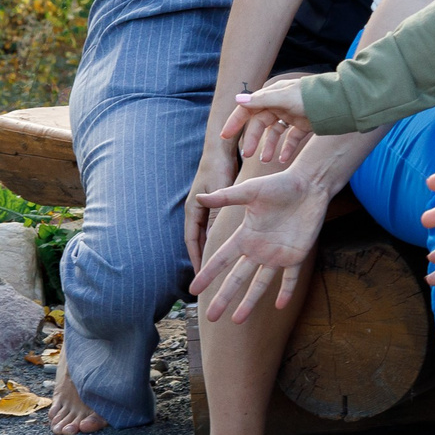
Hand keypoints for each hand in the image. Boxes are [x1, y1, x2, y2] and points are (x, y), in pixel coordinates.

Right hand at [185, 133, 240, 269]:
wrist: (225, 150)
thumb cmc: (219, 167)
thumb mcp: (218, 187)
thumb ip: (215, 205)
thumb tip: (208, 231)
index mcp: (195, 211)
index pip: (193, 240)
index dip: (196, 258)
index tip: (199, 277)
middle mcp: (203, 215)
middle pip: (202, 244)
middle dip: (205, 263)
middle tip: (210, 284)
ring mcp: (213, 213)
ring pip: (215, 240)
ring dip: (218, 255)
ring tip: (226, 276)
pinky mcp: (225, 211)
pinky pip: (226, 231)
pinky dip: (230, 244)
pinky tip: (241, 255)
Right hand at [187, 165, 328, 322]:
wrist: (309, 185)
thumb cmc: (280, 185)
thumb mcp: (251, 191)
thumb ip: (227, 198)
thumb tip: (200, 197)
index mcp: (245, 236)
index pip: (221, 259)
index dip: (208, 274)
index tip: (193, 290)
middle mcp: (258, 249)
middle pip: (237, 278)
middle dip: (224, 297)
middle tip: (210, 317)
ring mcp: (277, 254)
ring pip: (260, 284)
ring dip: (249, 302)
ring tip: (237, 321)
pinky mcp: (297, 255)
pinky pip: (291, 278)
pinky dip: (286, 291)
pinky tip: (280, 305)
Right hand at [227, 77, 313, 164]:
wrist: (339, 102)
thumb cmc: (310, 97)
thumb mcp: (285, 98)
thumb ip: (261, 101)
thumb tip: (237, 99)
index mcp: (273, 95)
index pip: (248, 108)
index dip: (236, 121)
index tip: (225, 136)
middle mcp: (280, 104)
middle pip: (260, 123)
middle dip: (254, 139)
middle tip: (248, 156)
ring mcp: (292, 114)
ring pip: (275, 133)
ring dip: (269, 146)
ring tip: (266, 161)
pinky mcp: (304, 124)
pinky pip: (291, 138)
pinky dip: (287, 148)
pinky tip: (284, 159)